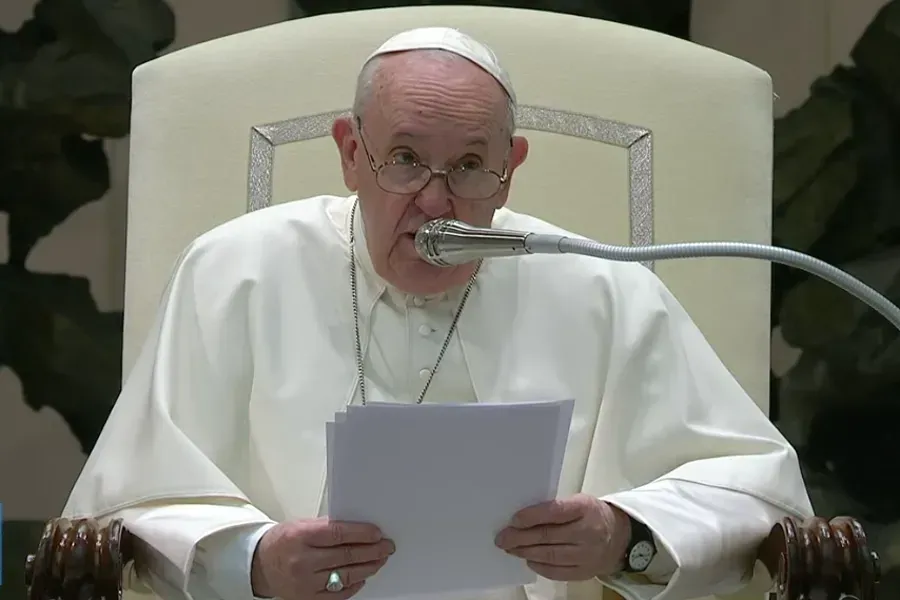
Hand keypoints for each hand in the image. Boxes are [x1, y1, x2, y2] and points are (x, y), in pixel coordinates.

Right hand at [251, 518, 394, 599]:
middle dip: (372, 550)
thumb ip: (328, 526)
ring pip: (346, 576)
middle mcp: (303, 561)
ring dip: (368, 567)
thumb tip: (357, 528)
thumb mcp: (301, 524)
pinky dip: (353, 586)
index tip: (377, 533)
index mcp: (300, 537)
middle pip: (346, 556)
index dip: (362, 533)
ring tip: (379, 560)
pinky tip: (362, 577)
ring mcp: (306, 583)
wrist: (260, 566)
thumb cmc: (282, 542)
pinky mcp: (308, 599)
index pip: (338, 534)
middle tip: (386, 546)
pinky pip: (338, 594)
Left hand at [495, 493, 630, 580]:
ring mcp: (588, 554)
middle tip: (502, 538)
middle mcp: (588, 532)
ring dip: (526, 552)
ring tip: (510, 549)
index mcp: (585, 508)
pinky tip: (528, 560)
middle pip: (549, 536)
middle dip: (521, 537)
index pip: (555, 511)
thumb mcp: (578, 501)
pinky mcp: (586, 572)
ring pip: (551, 555)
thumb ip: (556, 508)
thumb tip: (523, 517)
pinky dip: (540, 566)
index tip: (514, 520)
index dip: (532, 516)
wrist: (619, 537)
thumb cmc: (591, 515)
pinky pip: (558, 571)